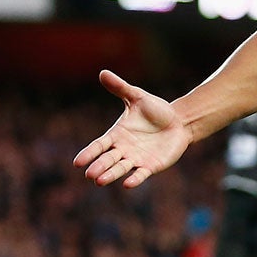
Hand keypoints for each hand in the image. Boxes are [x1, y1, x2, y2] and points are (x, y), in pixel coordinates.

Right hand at [76, 71, 190, 188]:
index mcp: (117, 135)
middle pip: (108, 159)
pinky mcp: (151, 166)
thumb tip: (103, 72)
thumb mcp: (137, 97)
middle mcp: (123, 149)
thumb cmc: (156, 110)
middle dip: (99, 167)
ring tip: (100, 181)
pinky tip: (127, 184)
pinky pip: (141, 174)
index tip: (77, 163)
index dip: (89, 153)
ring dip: (110, 175)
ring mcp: (136, 159)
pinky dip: (134, 179)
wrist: (178, 121)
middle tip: (90, 175)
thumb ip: (120, 88)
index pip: (99, 145)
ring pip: (120, 169)